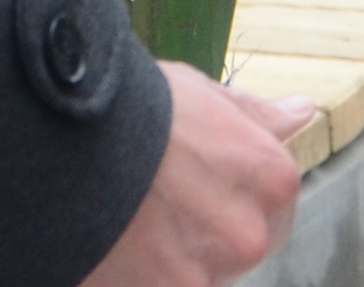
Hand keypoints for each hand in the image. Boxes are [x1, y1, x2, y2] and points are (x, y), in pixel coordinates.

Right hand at [78, 65, 311, 286]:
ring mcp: (204, 278)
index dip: (230, 201)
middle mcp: (248, 236)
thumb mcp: (202, 95)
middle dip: (203, 240)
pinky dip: (140, 278)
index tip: (195, 191)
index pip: (272, 211)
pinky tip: (112, 257)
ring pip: (197, 279)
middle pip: (235, 253)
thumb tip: (301, 113)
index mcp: (271, 181)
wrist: (62, 148)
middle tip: (156, 211)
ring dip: (168, 267)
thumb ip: (256, 116)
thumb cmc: (133, 111)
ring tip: (128, 233)